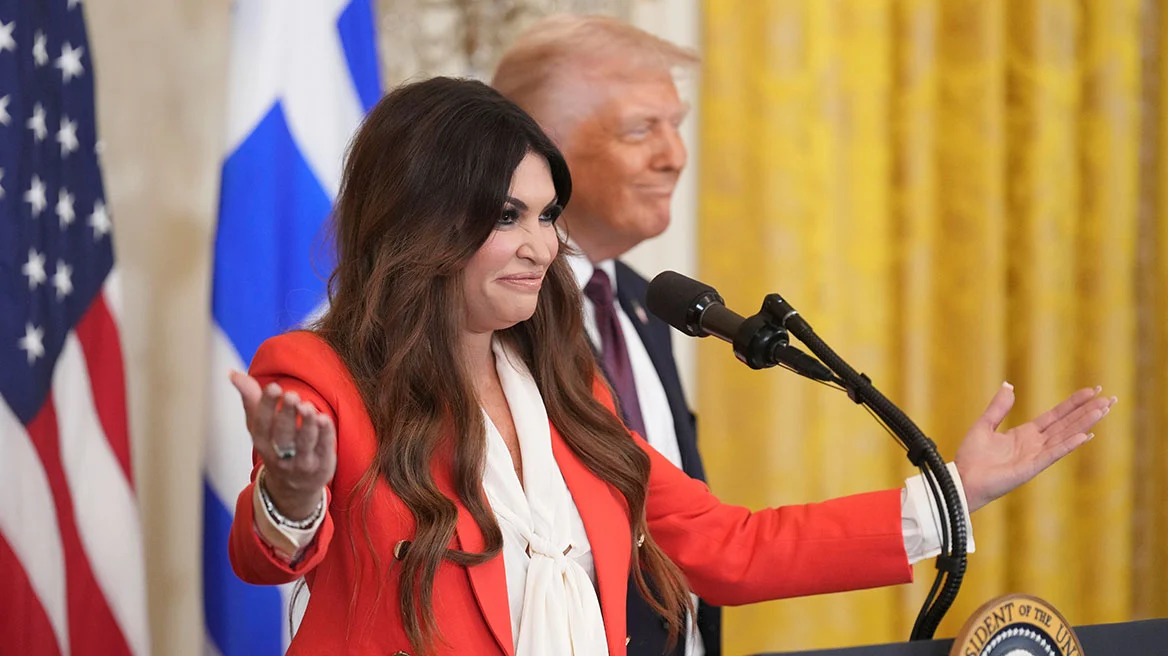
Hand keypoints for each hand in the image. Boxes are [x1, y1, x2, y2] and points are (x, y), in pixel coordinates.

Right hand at [229, 370, 336, 520]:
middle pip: (282, 434)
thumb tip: (232, 373)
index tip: (273, 387)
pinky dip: (325, 435)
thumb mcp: (259, 427)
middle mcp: (280, 455)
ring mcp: (302, 462)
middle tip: (291, 394)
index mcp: (262, 442)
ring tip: (307, 406)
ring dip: (305, 424)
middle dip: (286, 414)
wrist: (293, 489)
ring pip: (303, 442)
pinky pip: (324, 449)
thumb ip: (251, 400)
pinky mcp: (322, 465)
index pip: (262, 423)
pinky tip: (324, 418)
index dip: (267, 406)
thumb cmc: (275, 448)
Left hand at [954, 383, 1115, 512]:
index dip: (1073, 403)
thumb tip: (1009, 385)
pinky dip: (1068, 444)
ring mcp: (1036, 456)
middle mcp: (1035, 444)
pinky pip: (1053, 454)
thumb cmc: (971, 458)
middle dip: (1088, 411)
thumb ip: (998, 407)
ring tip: (1103, 410)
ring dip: (1084, 423)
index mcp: (1025, 434)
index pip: (1056, 416)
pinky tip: (1084, 435)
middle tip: (1110, 398)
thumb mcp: (984, 425)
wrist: (962, 480)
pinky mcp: (1031, 468)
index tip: (1091, 390)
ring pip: (1065, 436)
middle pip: (1067, 424)